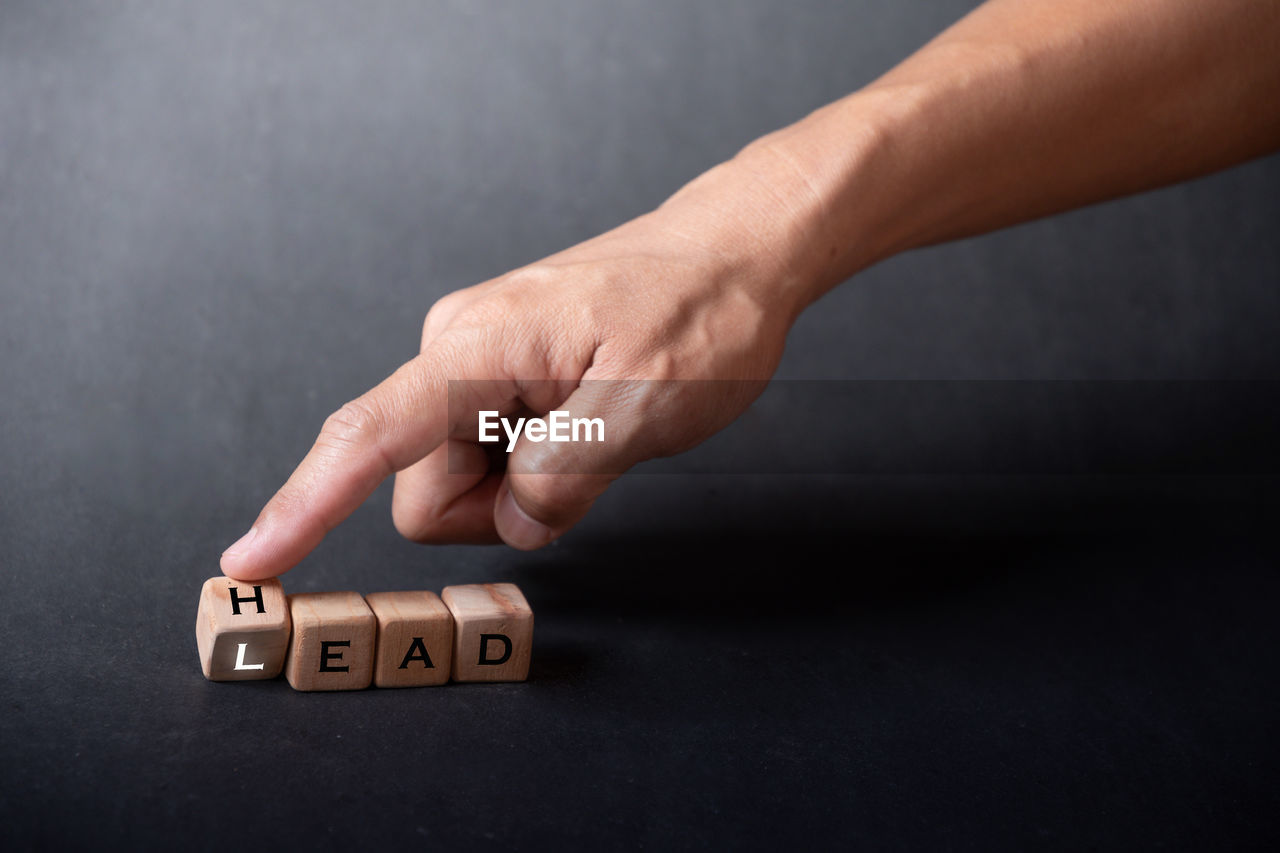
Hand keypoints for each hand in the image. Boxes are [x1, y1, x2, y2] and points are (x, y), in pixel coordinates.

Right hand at [220, 151, 824, 578]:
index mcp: (475, 349)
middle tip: (589, 461)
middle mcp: (455, 349)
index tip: (250, 562)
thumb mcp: (647, 407)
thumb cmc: (701, 311)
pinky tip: (586, 420)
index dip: (304, 508)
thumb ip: (565, 475)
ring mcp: (475, 360)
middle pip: (427, 489)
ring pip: (461, 479)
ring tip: (597, 430)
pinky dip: (534, 463)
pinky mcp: (499, 373)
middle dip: (498, 508)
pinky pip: (489, 452)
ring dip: (524, 486)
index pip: (367, 441)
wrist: (734, 252)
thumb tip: (515, 517)